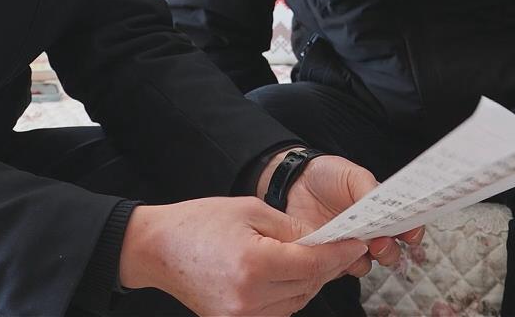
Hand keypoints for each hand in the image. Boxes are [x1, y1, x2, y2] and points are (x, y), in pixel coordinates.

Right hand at [116, 197, 368, 315]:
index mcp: (254, 264)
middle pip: (308, 286)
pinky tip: (286, 274)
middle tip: (337, 247)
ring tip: (308, 258)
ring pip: (297, 302)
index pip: (313, 264)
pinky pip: (278, 312)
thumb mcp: (250, 209)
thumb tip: (322, 241)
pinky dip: (289, 295)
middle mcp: (249, 298)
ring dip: (309, 282)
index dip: (339, 254)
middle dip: (327, 266)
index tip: (356, 244)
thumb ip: (291, 228)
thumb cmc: (200, 222)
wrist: (158, 249)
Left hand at [284, 155, 423, 275]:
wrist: (294, 183)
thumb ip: (370, 189)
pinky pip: (340, 268)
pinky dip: (340, 263)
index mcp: (380, 211)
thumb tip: (385, 206)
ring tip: (354, 247)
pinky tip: (333, 251)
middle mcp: (368, 232)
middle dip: (390, 251)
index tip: (410, 234)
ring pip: (367, 264)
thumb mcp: (352, 175)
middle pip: (390, 251)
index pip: (405, 225)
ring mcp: (349, 245)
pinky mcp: (329, 255)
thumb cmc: (327, 175)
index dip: (412, 231)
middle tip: (380, 243)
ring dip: (365, 259)